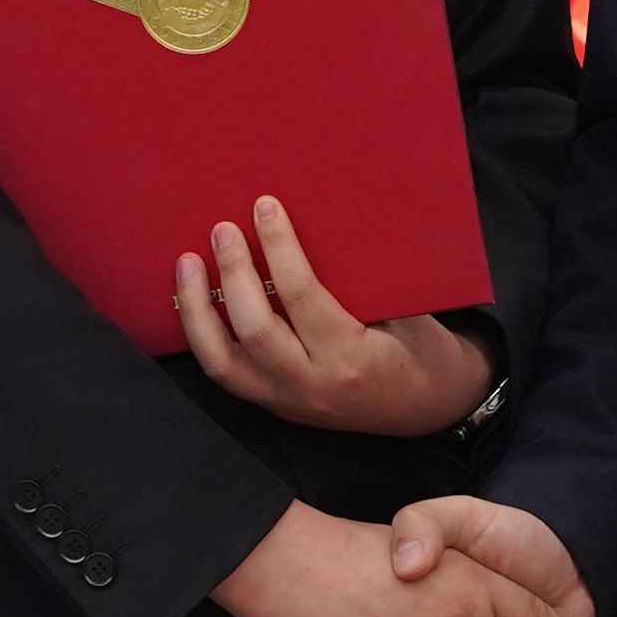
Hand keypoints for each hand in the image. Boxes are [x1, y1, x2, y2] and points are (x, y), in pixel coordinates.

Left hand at [175, 198, 494, 436]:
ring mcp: (286, 401)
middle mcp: (311, 386)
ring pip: (221, 361)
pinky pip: (224, 370)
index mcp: (351, 360)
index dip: (279, 247)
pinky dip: (202, 333)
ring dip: (198, 309)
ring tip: (188, 262)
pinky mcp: (272, 404)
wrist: (428, 410)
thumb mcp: (409, 313)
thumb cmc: (421, 351)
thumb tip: (320, 221)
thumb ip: (366, 281)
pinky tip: (194, 299)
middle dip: (233, 273)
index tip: (266, 206)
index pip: (301, 296)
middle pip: (252, 329)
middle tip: (223, 229)